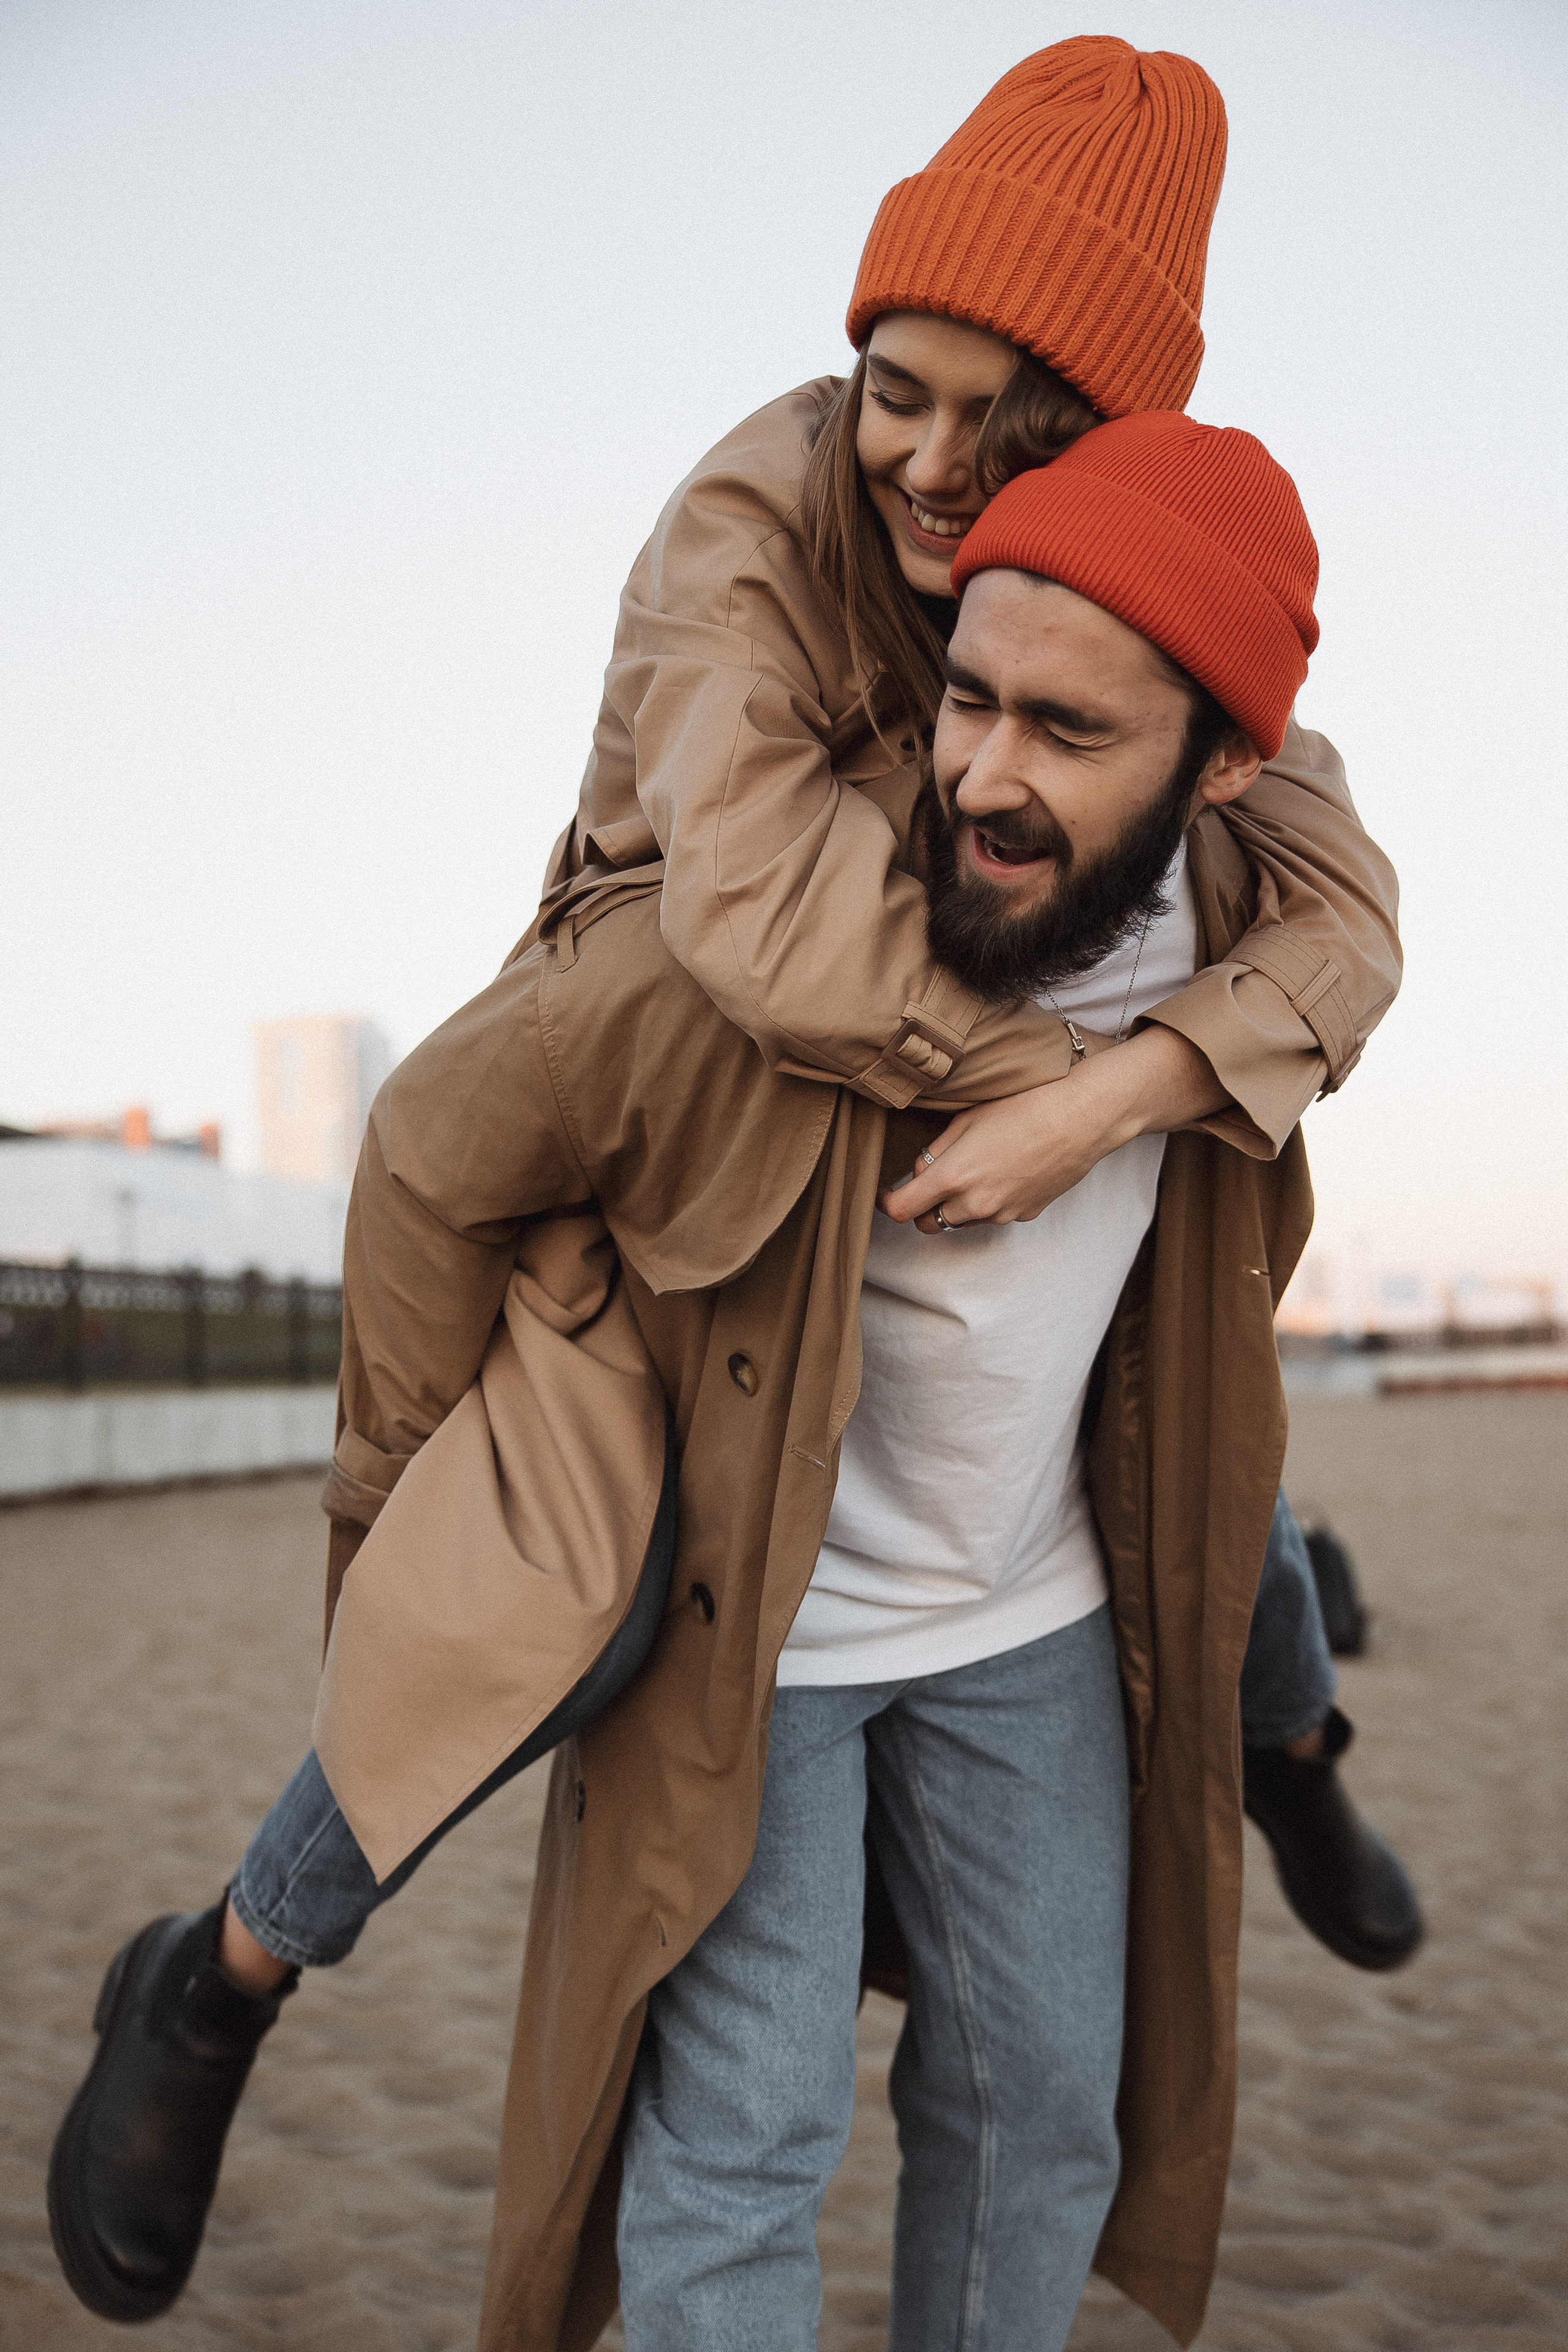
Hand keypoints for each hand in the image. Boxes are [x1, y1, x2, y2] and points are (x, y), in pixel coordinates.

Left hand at [878, 1024, 1228, 1235]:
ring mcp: (1002, 1214)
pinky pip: (993, 1216)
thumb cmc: (1025, 1105)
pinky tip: (1004, 1171)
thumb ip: (937, 1150)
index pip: (900, 1210)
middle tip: (929, 1180)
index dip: (887, 1201)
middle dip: (922, 1207)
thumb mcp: (968, 1118)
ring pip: (961, 1222)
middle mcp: (975, 1204)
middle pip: (928, 1224)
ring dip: (955, 1206)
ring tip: (973, 1170)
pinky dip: (988, 1203)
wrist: (1084, 1116)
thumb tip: (920, 1171)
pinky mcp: (1024, 1214)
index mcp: (954, 1176)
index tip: (888, 1190)